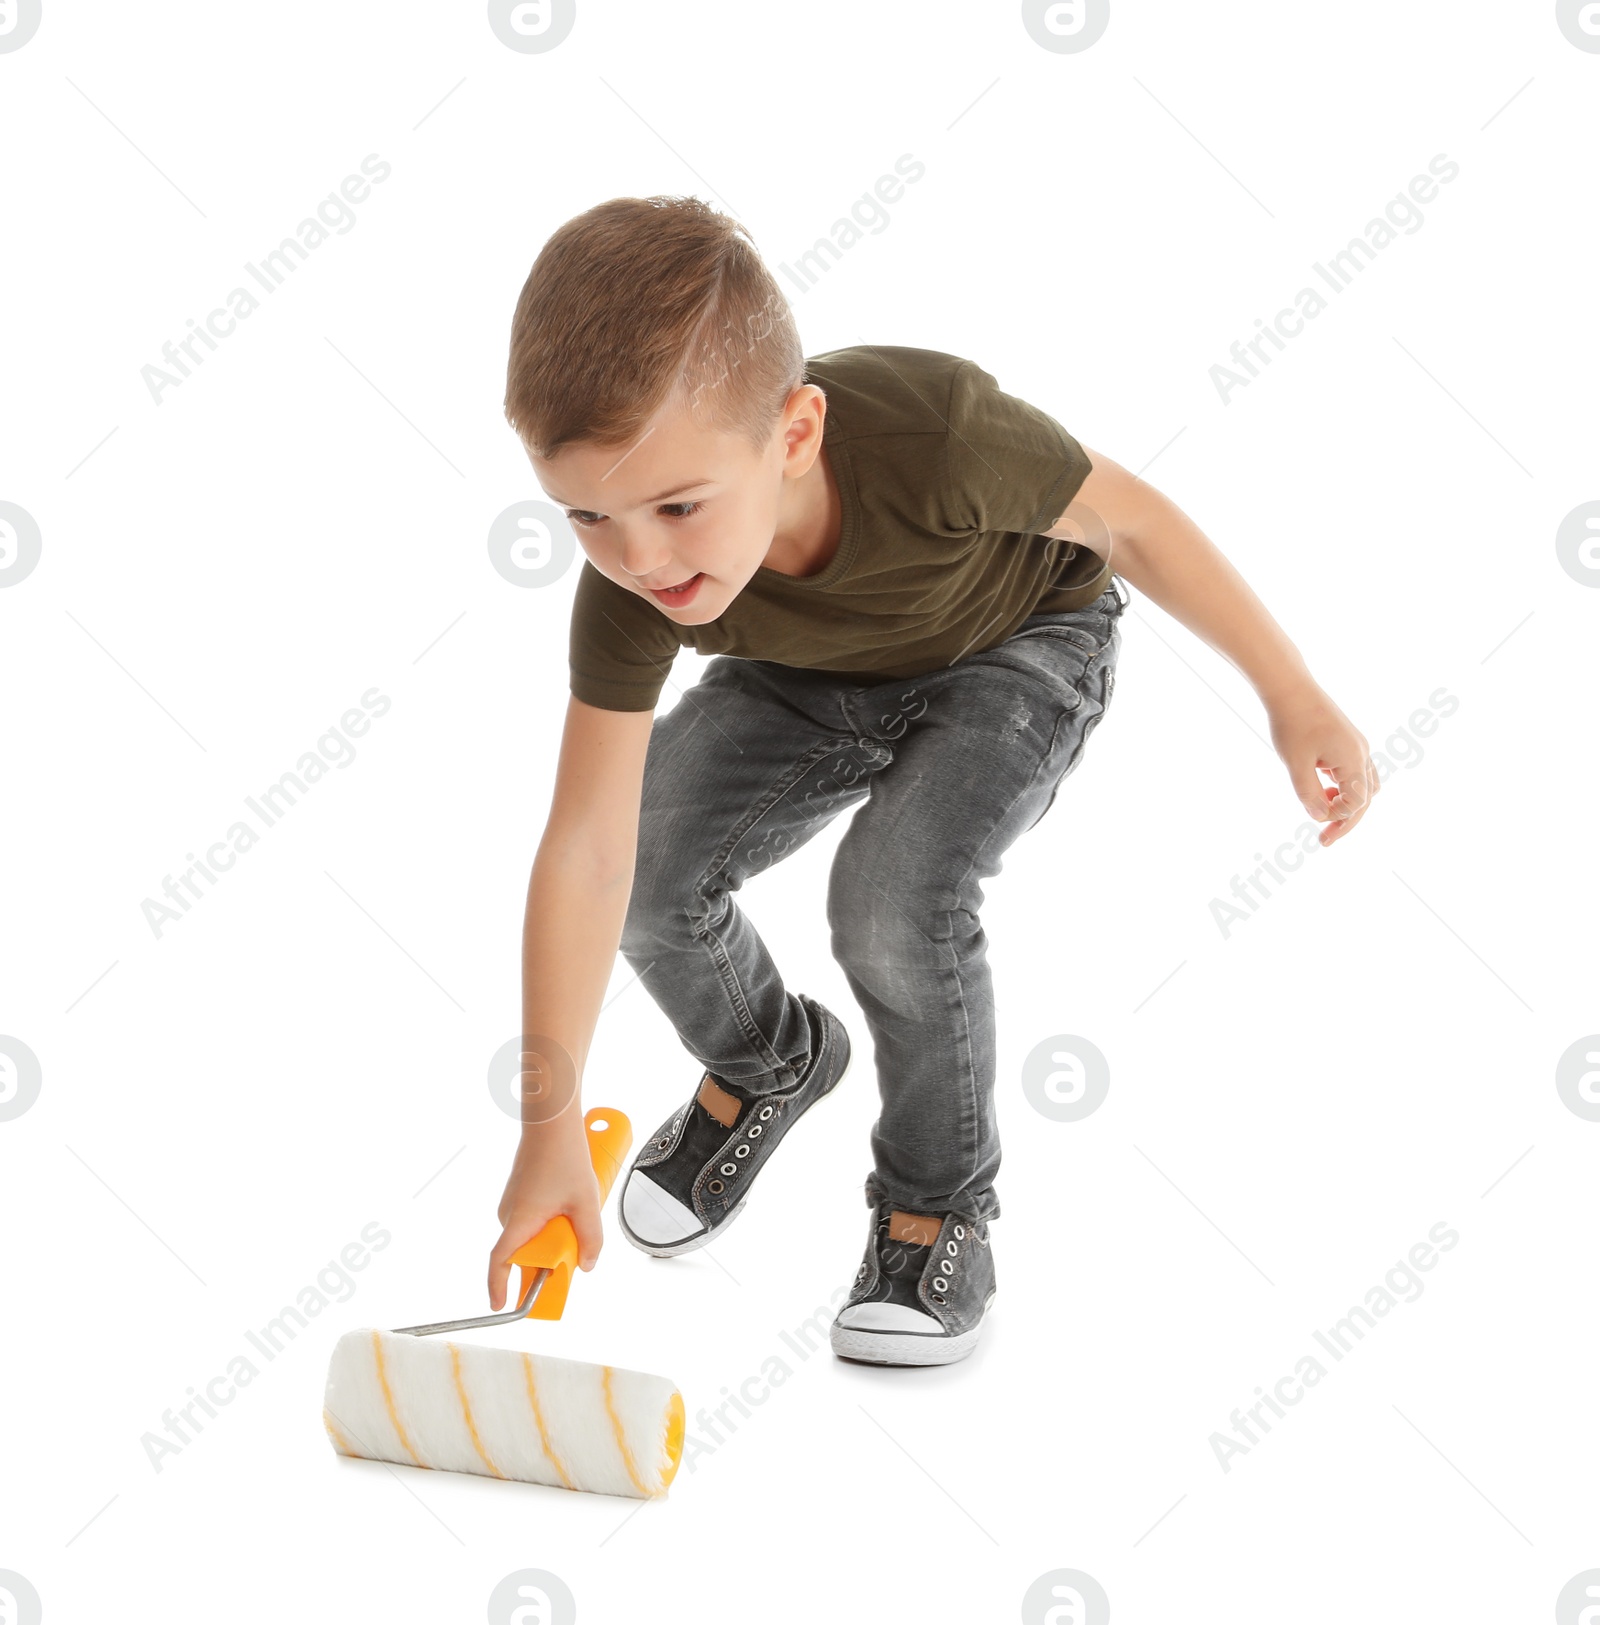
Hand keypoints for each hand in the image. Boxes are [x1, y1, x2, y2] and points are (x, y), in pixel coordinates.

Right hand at [487, 1123, 604, 1310]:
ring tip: (578, 1214)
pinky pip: (534, 1220)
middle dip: (548, 1260)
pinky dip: (551, 1222)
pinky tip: (572, 1204)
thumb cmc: (565, 1156)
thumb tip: (588, 1265)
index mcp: (519, 1221)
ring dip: (553, 1237)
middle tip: (575, 1254)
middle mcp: (510, 1214)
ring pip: (531, 1235)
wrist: (552, 1120)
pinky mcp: (521, 1194)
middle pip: (523, 1253)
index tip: (501, 1307)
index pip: (500, 1262)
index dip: (499, 1288)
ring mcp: (514, 1203)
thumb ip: (590, 1238)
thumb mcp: (586, 1203)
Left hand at [1267, 684, 1377, 846]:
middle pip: (1365, 798)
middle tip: (1324, 842)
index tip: (1315, 821)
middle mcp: (1362, 752)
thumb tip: (1320, 818)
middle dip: (1346, 820)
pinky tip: (1322, 792)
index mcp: (1354, 759)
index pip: (1357, 803)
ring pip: (1364, 785)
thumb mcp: (1295, 764)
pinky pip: (1355, 772)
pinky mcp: (1348, 741)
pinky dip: (1343, 788)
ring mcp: (1357, 745)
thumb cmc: (1291, 723)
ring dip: (1347, 804)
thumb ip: (1309, 794)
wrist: (1289, 687)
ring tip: (1323, 815)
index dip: (1338, 818)